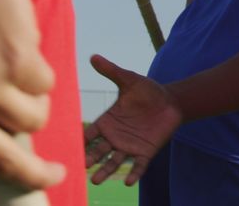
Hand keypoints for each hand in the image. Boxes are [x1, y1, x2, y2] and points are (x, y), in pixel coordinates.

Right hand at [83, 55, 180, 185]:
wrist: (171, 101)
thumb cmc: (148, 90)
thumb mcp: (129, 80)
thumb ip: (111, 71)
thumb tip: (93, 56)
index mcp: (108, 121)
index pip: (90, 134)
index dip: (81, 141)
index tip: (68, 148)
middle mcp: (115, 137)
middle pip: (98, 151)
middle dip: (90, 159)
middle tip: (81, 166)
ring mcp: (129, 146)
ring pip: (113, 162)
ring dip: (105, 171)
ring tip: (96, 181)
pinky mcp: (145, 152)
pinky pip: (138, 165)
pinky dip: (134, 174)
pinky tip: (128, 182)